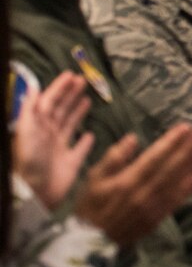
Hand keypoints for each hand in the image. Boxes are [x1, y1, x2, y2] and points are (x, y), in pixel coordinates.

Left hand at [12, 72, 95, 206]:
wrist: (36, 191)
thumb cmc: (30, 160)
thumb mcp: (27, 131)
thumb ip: (30, 110)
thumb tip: (32, 87)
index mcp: (39, 126)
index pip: (50, 102)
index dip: (59, 88)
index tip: (71, 75)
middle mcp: (49, 134)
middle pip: (61, 110)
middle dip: (70, 95)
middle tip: (83, 81)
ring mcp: (60, 148)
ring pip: (70, 126)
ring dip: (77, 112)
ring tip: (86, 99)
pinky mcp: (71, 163)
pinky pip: (79, 150)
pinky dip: (85, 142)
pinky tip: (90, 134)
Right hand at [73, 124, 191, 245]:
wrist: (89, 240)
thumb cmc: (90, 205)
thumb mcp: (93, 178)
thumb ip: (113, 158)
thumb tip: (133, 138)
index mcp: (126, 181)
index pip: (153, 158)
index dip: (170, 142)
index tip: (184, 128)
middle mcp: (141, 193)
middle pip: (169, 169)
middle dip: (187, 150)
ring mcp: (150, 208)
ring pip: (175, 183)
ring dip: (190, 166)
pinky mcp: (155, 219)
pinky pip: (174, 202)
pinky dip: (187, 190)